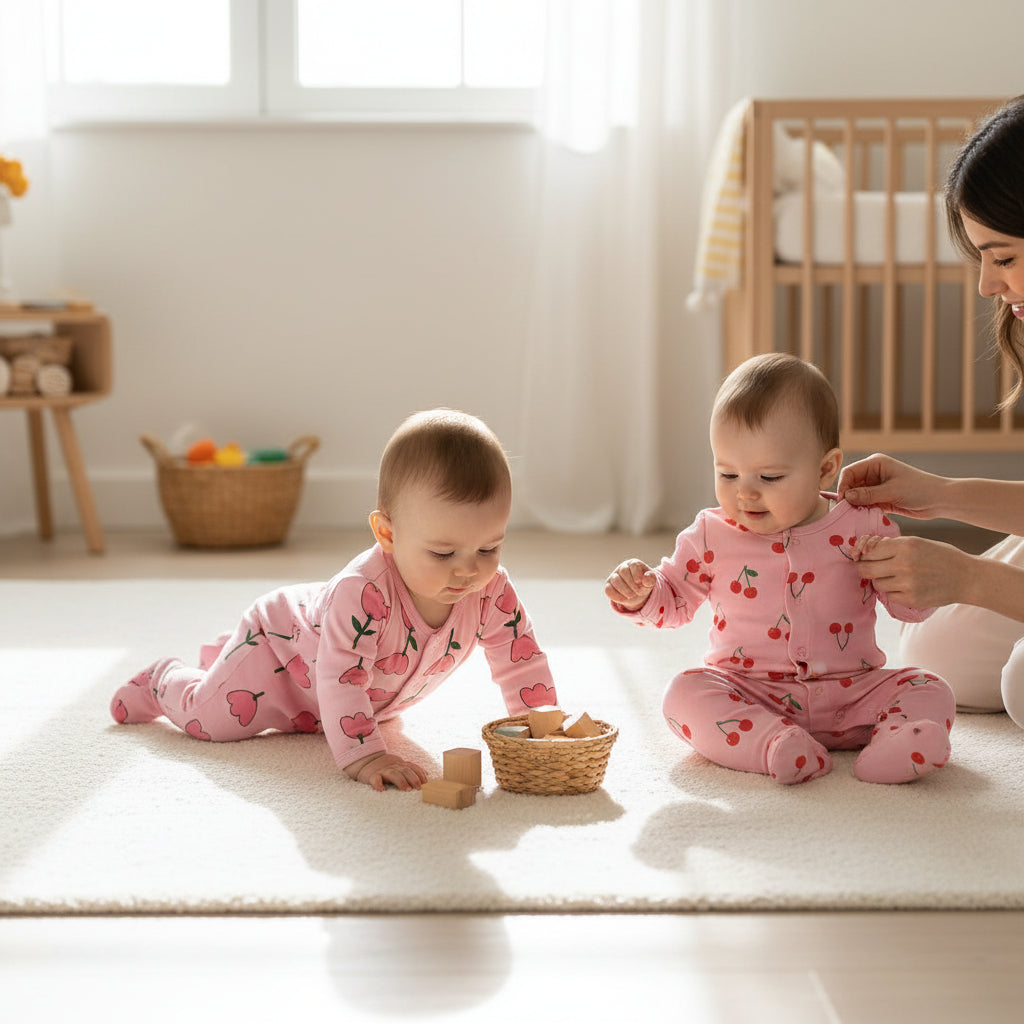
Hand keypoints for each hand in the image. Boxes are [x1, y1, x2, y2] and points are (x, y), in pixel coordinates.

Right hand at [344, 751, 428, 791]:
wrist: (366, 761)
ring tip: (407, 789)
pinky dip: (378, 784)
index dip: (420, 773)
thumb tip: (427, 774)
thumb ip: (411, 769)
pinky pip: (375, 780)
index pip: (412, 767)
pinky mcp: (372, 776)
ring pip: (393, 774)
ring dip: (401, 781)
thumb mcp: (399, 765)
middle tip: (418, 788)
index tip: (426, 781)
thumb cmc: (386, 767)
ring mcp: (383, 771)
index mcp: (400, 765)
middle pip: (405, 770)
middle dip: (413, 778)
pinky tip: (382, 790)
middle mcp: (393, 767)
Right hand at [605, 559, 654, 610]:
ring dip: (624, 590)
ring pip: (615, 580)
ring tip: (631, 596)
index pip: (633, 565)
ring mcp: (614, 576)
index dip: (637, 575)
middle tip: (638, 592)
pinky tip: (624, 599)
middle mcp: (622, 567)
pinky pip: (608, 590)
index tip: (641, 583)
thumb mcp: (650, 582)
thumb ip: (651, 579)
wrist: (637, 594)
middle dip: (632, 584)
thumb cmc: (644, 584)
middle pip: (623, 571)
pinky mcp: (608, 585)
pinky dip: (616, 596)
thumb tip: (647, 576)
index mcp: (633, 563)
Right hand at [837, 453, 942, 519]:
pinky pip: (865, 504)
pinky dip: (862, 511)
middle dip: (848, 497)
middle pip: (850, 484)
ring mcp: (876, 487)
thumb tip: (846, 497)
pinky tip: (862, 518)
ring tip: (854, 516)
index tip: (843, 501)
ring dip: (855, 506)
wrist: (940, 500)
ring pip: (856, 496)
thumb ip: (868, 494)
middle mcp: (873, 473)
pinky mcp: (880, 499)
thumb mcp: (892, 491)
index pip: (849, 472)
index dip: (843, 485)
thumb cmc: (919, 489)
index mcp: (875, 464)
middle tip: (847, 512)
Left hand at [852, 534, 972, 608]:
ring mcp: (908, 584)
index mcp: (905, 546)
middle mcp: (904, 564)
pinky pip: (889, 596)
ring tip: (892, 577)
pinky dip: (892, 592)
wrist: (967, 577)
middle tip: (867, 568)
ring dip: (880, 581)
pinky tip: (904, 586)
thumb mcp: (918, 542)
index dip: (863, 553)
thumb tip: (866, 548)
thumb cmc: (941, 557)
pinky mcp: (912, 599)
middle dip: (863, 568)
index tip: (862, 556)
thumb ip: (893, 546)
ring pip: (876, 584)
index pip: (869, 550)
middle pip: (866, 569)